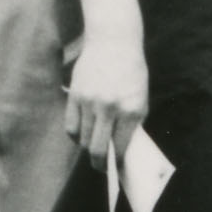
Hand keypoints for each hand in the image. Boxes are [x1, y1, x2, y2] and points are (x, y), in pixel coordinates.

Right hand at [64, 23, 149, 172]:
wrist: (114, 41)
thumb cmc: (131, 70)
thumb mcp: (140, 97)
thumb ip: (132, 122)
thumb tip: (120, 149)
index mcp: (132, 110)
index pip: (120, 148)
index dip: (116, 164)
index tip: (115, 170)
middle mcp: (110, 108)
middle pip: (97, 149)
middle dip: (99, 165)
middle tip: (101, 169)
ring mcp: (90, 102)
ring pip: (82, 139)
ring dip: (87, 148)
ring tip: (92, 149)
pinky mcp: (75, 95)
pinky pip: (71, 126)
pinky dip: (75, 135)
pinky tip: (81, 135)